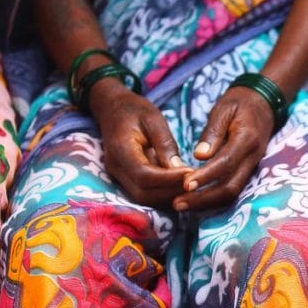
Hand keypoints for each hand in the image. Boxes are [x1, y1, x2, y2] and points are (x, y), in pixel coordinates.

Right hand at [91, 79, 188, 207]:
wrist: (113, 109)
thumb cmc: (134, 110)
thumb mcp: (153, 118)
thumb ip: (165, 143)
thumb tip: (179, 168)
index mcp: (120, 149)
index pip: (143, 175)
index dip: (168, 179)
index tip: (191, 172)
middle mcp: (116, 167)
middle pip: (143, 193)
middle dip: (170, 191)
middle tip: (194, 181)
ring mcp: (118, 176)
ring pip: (143, 198)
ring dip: (167, 195)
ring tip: (189, 183)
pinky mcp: (125, 179)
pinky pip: (144, 192)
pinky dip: (162, 192)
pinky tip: (179, 183)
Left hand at [173, 87, 274, 211]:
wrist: (264, 104)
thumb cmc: (240, 103)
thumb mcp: (224, 109)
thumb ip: (212, 132)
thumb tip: (199, 156)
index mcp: (247, 139)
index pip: (226, 163)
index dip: (206, 176)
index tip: (185, 184)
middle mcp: (253, 158)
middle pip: (230, 187)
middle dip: (203, 198)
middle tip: (177, 203)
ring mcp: (252, 167)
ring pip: (232, 193)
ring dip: (206, 203)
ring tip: (181, 205)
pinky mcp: (248, 172)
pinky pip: (232, 190)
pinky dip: (213, 198)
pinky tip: (194, 200)